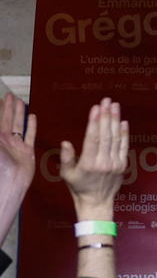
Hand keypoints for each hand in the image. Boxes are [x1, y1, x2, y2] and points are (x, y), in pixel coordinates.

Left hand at [0, 93, 36, 244]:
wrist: (10, 182)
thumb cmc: (0, 164)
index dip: (0, 108)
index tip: (2, 97)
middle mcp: (5, 140)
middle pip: (7, 119)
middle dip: (9, 107)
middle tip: (11, 95)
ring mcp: (16, 145)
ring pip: (19, 125)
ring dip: (19, 113)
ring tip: (21, 101)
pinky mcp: (27, 152)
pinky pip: (30, 136)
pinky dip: (32, 126)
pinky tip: (33, 117)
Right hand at [60, 98, 127, 221]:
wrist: (97, 202)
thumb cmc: (79, 187)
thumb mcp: (66, 174)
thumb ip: (67, 158)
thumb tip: (66, 142)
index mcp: (89, 163)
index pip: (93, 139)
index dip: (95, 122)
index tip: (96, 108)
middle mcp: (104, 162)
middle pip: (106, 135)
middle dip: (106, 116)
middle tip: (106, 101)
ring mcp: (115, 164)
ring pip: (116, 139)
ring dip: (116, 121)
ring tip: (115, 106)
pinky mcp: (122, 165)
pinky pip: (124, 147)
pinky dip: (124, 134)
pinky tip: (123, 122)